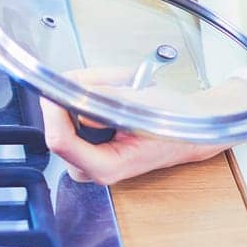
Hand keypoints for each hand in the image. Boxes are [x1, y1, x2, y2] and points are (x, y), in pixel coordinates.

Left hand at [40, 66, 246, 183]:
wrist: (192, 127)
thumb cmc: (175, 121)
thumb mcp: (143, 105)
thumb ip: (106, 103)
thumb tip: (73, 98)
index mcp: (106, 167)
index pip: (60, 141)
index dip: (54, 110)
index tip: (57, 86)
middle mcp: (92, 168)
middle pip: (59, 126)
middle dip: (77, 94)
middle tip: (106, 78)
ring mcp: (88, 158)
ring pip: (66, 116)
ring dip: (87, 92)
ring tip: (119, 84)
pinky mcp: (88, 146)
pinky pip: (74, 115)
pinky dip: (91, 97)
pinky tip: (114, 92)